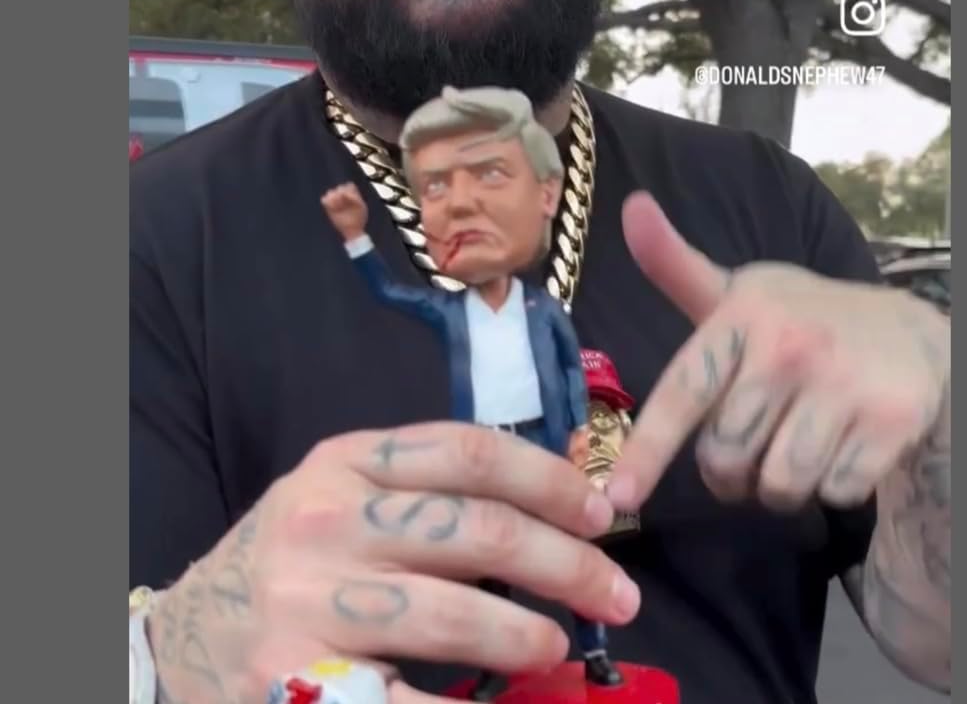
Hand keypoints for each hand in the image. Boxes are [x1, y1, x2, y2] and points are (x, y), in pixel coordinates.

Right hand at [147, 422, 637, 703]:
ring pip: (454, 614)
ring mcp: (310, 604)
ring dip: (528, 634)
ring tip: (558, 646)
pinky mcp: (295, 682)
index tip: (600, 511)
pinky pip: (407, 700)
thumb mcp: (343, 495)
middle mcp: (328, 521)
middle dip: (568, 562)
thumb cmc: (290, 558)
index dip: (549, 478)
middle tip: (619, 593)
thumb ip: (426, 489)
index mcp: (347, 462)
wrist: (184, 635)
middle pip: (478, 529)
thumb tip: (553, 500)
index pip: (470, 451)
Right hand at [321, 182, 368, 242]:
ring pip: (330, 192)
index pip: (349, 185)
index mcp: (352, 195)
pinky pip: (323, 200)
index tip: (352, 197)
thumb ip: (354, 198)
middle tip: (344, 202)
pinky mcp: (329, 209)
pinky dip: (327, 201)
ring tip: (338, 205)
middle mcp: (343, 197)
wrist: (353, 230)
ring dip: (334, 197)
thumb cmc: (359, 218)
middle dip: (341, 193)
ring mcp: (336, 202)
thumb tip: (343, 193)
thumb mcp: (360, 207)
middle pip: (339, 187)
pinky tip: (333, 207)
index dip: (349, 189)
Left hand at [606, 192, 949, 512]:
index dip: (649, 448)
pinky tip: (840, 448)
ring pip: (780, 485)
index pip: (684, 392)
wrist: (909, 332)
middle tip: (749, 446)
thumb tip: (631, 204)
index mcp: (742, 315)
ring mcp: (843, 383)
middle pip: (726, 456)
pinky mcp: (890, 420)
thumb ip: (674, 266)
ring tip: (792, 447)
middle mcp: (789, 346)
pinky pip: (834, 493)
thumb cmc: (799, 318)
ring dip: (780, 487)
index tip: (621, 495)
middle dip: (730, 471)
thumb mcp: (737, 291)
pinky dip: (832, 488)